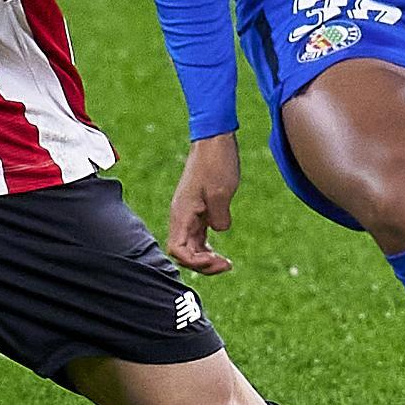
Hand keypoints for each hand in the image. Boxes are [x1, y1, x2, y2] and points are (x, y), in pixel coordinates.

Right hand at [166, 134, 239, 275]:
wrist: (215, 139)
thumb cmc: (216, 162)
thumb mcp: (222, 193)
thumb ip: (219, 218)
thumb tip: (219, 230)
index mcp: (182, 212)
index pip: (177, 250)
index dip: (194, 262)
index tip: (216, 259)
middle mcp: (181, 215)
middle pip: (183, 253)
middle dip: (203, 264)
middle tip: (227, 265)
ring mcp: (189, 213)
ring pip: (191, 247)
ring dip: (205, 259)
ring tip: (226, 264)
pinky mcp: (198, 209)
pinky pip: (197, 237)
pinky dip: (207, 248)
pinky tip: (221, 253)